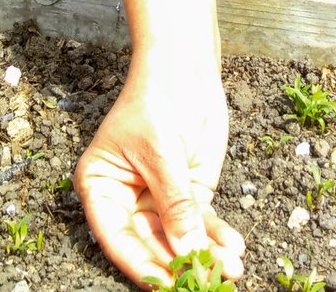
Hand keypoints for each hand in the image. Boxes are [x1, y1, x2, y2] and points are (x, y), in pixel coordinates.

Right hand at [73, 0, 245, 287]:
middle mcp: (127, 199)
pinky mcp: (188, 190)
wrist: (185, 66)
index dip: (141, 263)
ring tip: (232, 268)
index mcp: (100, 186)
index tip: (165, 284)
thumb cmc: (157, 98)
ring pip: (179, 237)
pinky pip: (200, 222)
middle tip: (209, 281)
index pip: (117, 236)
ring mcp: (159, 197)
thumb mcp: (162, 153)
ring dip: (205, 254)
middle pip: (151, 243)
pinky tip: (234, 246)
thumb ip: (175, 204)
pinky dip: (217, 235)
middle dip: (181, 263)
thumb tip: (188, 253)